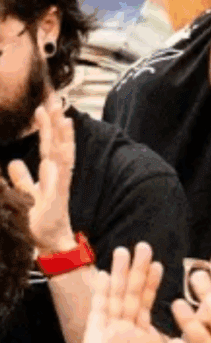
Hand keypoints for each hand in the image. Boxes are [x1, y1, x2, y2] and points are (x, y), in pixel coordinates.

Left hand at [10, 96, 74, 252]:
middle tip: (53, 99)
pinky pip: (63, 169)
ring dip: (62, 133)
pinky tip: (63, 141)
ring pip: (63, 152)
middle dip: (55, 122)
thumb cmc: (38, 221)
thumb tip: (13, 162)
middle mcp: (57, 175)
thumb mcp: (25, 196)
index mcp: (49, 174)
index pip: (49, 146)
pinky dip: (65, 152)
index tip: (43, 107)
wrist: (49, 243)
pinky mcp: (60, 192)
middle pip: (57, 144)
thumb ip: (21, 180)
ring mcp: (60, 182)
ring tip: (61, 114)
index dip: (47, 127)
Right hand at [79, 243, 184, 342]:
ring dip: (119, 275)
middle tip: (143, 246)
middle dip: (137, 270)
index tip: (161, 264)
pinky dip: (100, 294)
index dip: (153, 284)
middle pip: (132, 294)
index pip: (149, 304)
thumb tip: (184, 337)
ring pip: (116, 298)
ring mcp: (110, 335)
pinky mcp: (96, 341)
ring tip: (123, 251)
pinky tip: (102, 276)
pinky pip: (99, 313)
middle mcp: (127, 332)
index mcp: (144, 338)